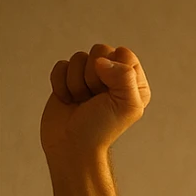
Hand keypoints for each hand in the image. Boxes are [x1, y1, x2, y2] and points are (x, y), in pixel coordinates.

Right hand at [40, 44, 150, 160]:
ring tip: (82, 102)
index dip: (114, 70)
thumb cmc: (101, 130)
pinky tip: (69, 100)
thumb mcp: (125, 105)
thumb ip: (124, 76)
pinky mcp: (68, 79)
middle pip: (99, 50)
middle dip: (93, 76)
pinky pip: (61, 65)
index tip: (109, 93)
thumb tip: (102, 61)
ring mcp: (89, 77)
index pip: (124, 54)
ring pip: (78, 57)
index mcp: (133, 83)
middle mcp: (113, 77)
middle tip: (95, 99)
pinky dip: (61, 84)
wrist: (71, 145)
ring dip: (77, 83)